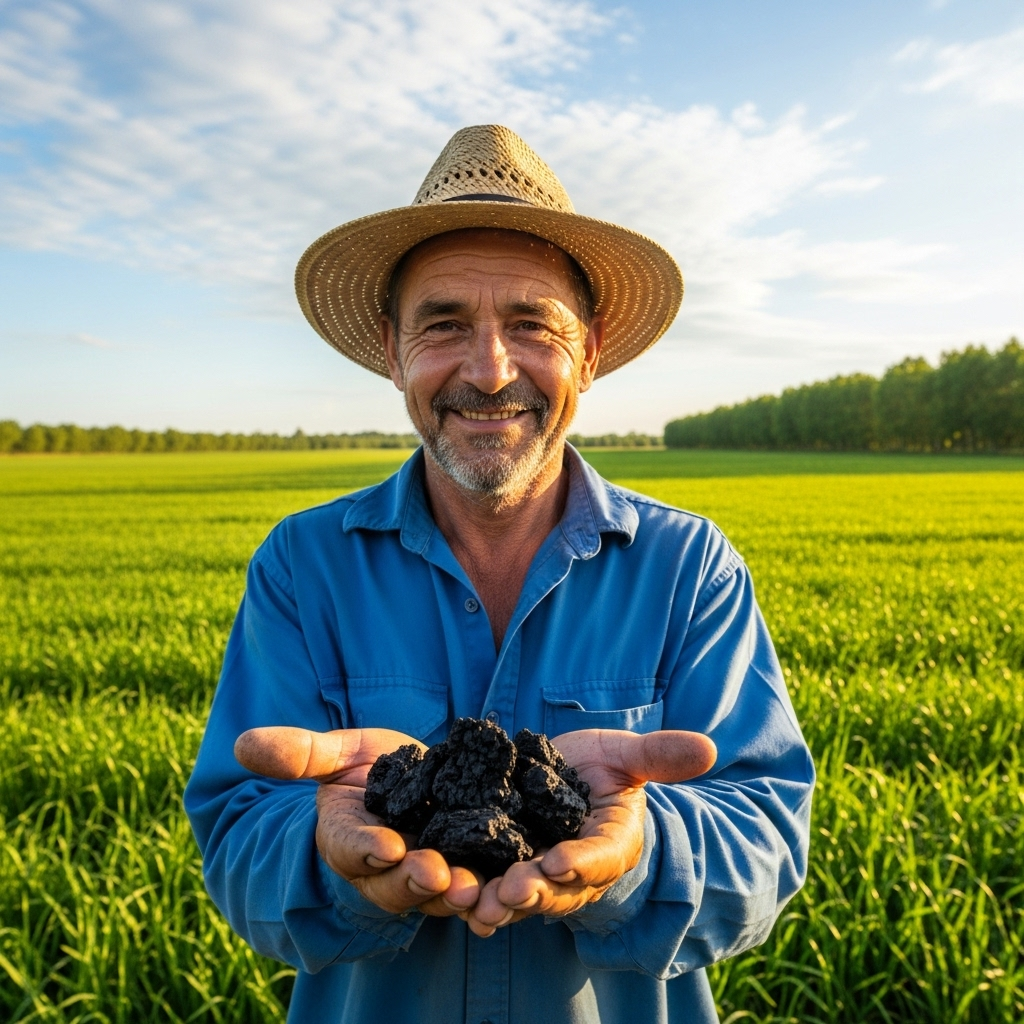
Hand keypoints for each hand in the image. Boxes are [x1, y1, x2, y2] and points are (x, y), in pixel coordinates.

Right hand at [234, 726, 482, 917]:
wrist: (419, 782)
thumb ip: (300, 753)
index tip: (383, 845)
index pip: (350, 847)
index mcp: (349, 838)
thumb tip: (242, 744)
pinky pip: (477, 888)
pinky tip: (508, 894)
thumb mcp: (339, 754)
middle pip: (396, 883)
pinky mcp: (467, 869)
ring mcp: (428, 872)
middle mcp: (387, 867)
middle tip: (436, 873)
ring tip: (472, 889)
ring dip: (454, 894)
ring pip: (438, 893)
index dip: (365, 848)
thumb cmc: (371, 770)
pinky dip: (490, 895)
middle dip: (414, 879)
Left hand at [466, 728, 715, 936]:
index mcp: (611, 844)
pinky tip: (455, 897)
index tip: (561, 862)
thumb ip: (658, 755)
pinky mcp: (503, 868)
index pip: (600, 857)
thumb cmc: (602, 768)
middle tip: (513, 890)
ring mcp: (538, 874)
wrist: (564, 777)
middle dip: (536, 892)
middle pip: (558, 890)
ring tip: (480, 905)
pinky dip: (475, 895)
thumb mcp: (626, 755)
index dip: (582, 862)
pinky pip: (490, 887)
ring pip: (521, 898)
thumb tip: (709, 749)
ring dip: (500, 904)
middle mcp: (576, 871)